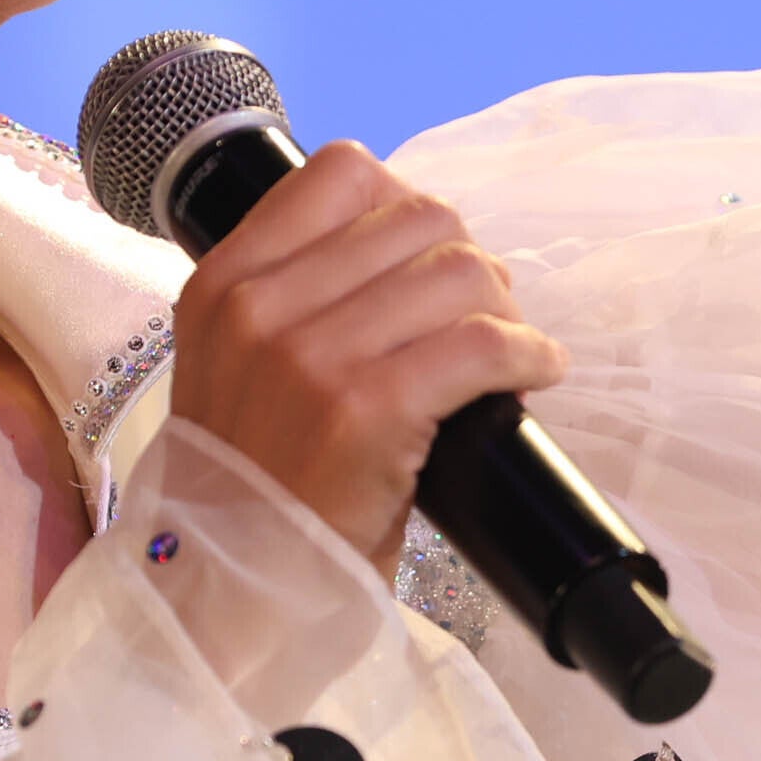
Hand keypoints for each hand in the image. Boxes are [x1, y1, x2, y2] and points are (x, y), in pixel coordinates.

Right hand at [165, 141, 567, 563]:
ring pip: (460, 273)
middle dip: (469, 265)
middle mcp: (259, 306)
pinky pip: (481, 343)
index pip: (343, 172)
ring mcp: (309, 356)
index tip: (430, 260)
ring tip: (510, 352)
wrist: (231, 588)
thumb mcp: (238, 368)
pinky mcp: (364, 409)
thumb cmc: (255, 484)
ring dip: (505, 311)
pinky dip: (527, 354)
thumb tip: (418, 252)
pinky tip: (534, 374)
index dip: (409, 206)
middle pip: (419, 218)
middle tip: (482, 319)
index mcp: (225, 282)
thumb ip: (296, 300)